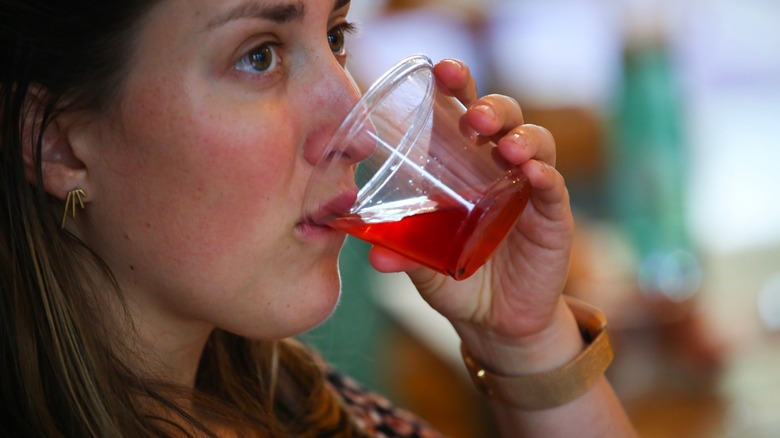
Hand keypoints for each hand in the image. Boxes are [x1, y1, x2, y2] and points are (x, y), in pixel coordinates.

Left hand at [367, 59, 575, 365]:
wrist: (492, 321)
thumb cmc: (455, 277)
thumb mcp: (422, 263)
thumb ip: (402, 252)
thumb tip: (373, 256)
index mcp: (460, 166)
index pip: (460, 114)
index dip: (454, 86)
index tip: (440, 69)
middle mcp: (495, 168)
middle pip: (501, 117)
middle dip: (490, 106)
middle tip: (473, 116)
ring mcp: (526, 189)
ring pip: (535, 142)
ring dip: (521, 137)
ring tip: (505, 147)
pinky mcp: (552, 217)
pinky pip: (553, 188)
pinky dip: (544, 176)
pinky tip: (533, 174)